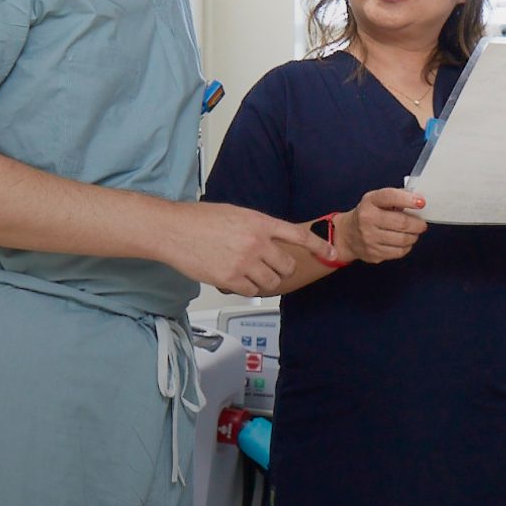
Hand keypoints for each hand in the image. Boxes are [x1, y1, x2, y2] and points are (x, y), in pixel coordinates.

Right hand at [161, 202, 329, 296]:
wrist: (173, 230)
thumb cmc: (199, 220)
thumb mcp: (236, 213)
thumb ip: (257, 227)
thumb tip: (270, 239)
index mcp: (259, 222)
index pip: (298, 235)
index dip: (318, 245)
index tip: (331, 252)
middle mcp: (256, 242)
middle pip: (286, 265)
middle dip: (281, 269)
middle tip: (269, 267)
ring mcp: (244, 261)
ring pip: (271, 282)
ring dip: (264, 281)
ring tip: (248, 272)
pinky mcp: (230, 278)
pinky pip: (251, 291)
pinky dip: (246, 288)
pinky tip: (235, 278)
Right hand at [338, 188, 426, 263]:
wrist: (347, 234)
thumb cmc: (368, 214)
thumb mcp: (377, 200)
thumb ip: (396, 197)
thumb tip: (418, 201)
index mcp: (370, 201)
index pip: (390, 197)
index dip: (408, 199)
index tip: (421, 202)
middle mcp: (367, 219)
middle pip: (402, 223)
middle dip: (418, 224)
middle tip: (421, 224)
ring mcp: (369, 238)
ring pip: (403, 239)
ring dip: (413, 236)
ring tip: (413, 233)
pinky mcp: (373, 253)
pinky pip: (399, 252)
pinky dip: (406, 247)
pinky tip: (404, 242)